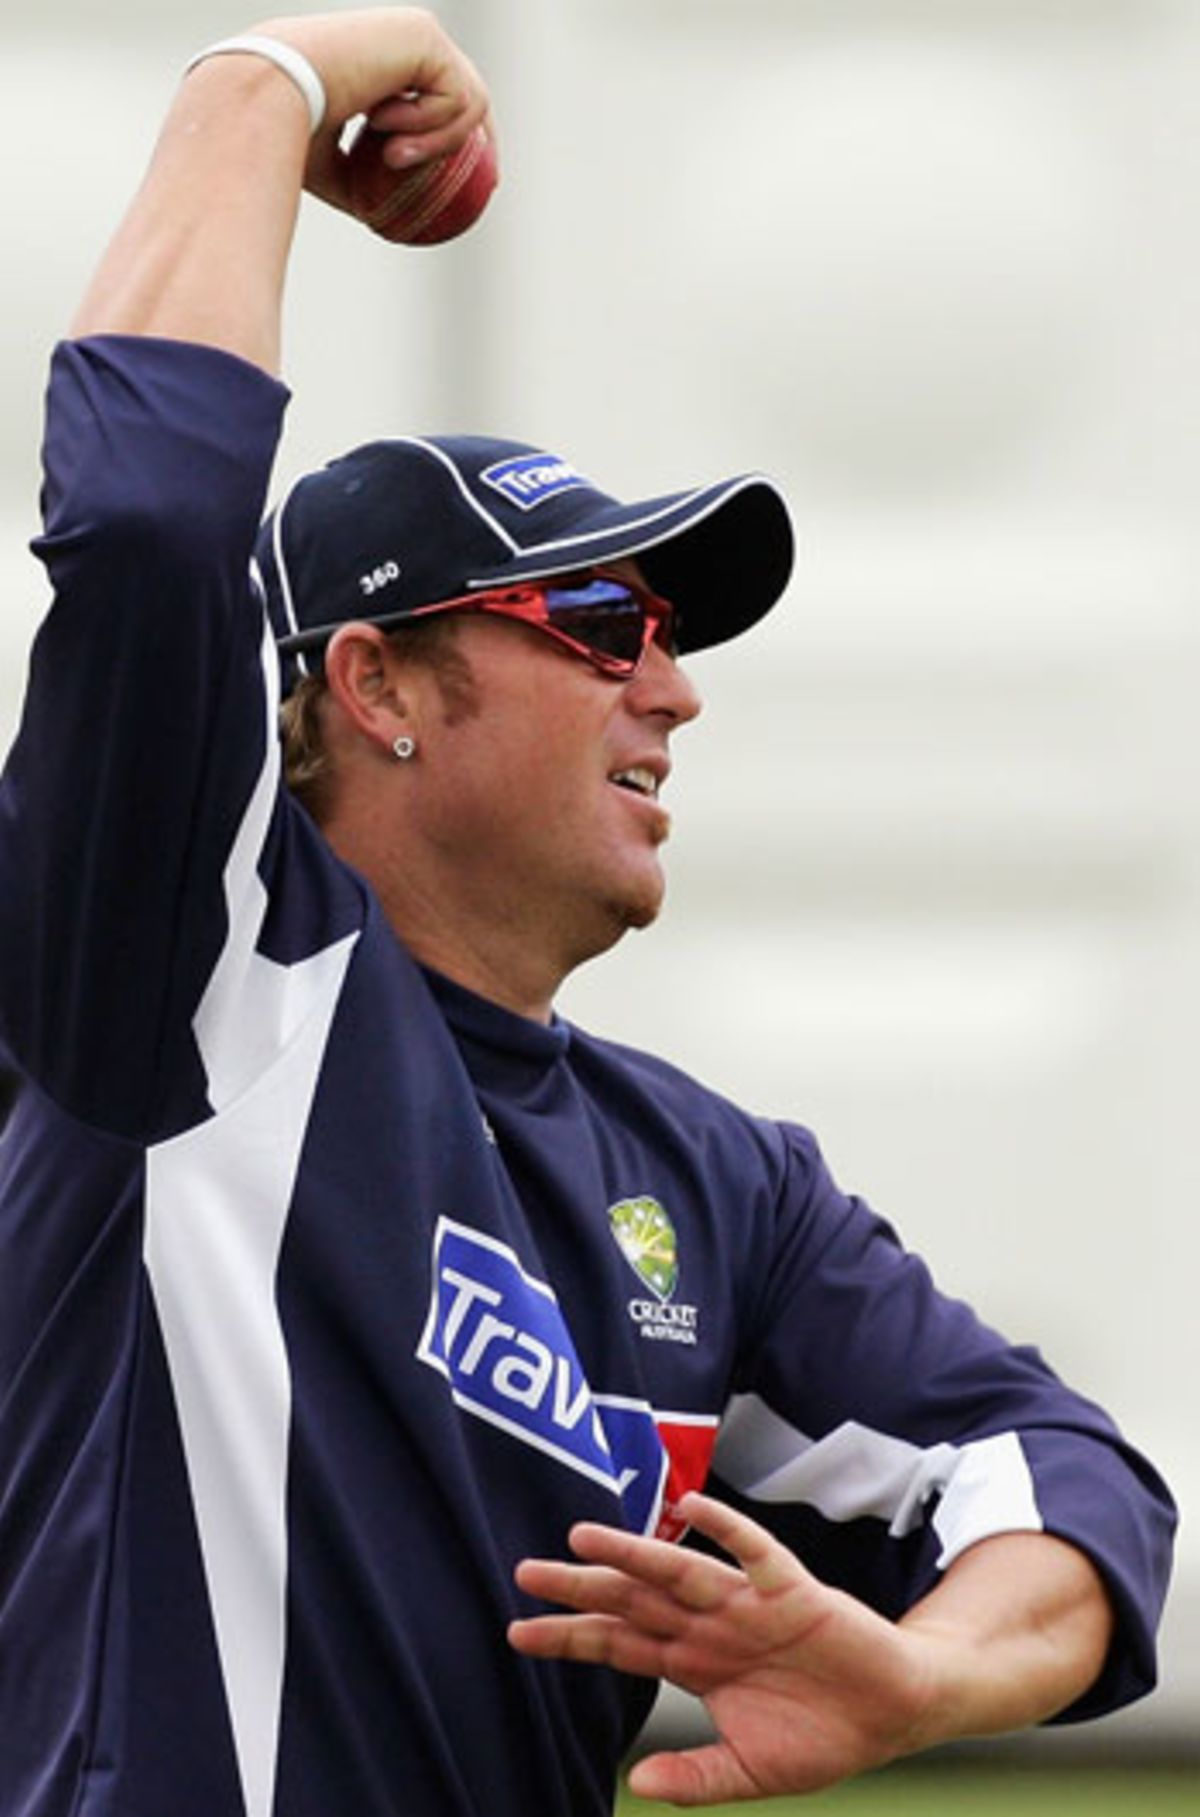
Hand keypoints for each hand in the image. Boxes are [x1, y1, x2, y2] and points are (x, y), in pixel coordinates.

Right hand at [251, 9, 491, 212]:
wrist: (273, 94)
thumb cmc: (291, 133)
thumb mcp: (335, 169)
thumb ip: (368, 179)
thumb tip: (384, 220)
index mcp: (387, 63)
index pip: (443, 92)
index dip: (465, 133)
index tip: (482, 179)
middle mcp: (407, 39)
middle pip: (471, 90)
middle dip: (484, 138)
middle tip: (489, 185)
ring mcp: (418, 32)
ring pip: (469, 101)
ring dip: (435, 141)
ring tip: (391, 155)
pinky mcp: (425, 34)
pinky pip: (456, 98)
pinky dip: (426, 124)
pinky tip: (382, 120)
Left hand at [509, 1491, 936, 1805]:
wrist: (891, 1713)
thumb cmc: (820, 1734)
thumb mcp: (750, 1771)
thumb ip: (696, 1778)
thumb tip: (635, 1782)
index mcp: (695, 1664)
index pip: (619, 1646)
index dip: (570, 1638)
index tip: (518, 1632)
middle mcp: (710, 1626)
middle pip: (634, 1601)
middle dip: (581, 1588)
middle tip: (526, 1572)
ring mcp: (747, 1605)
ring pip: (679, 1571)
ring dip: (633, 1553)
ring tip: (584, 1539)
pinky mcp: (791, 1592)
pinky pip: (753, 1552)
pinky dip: (725, 1529)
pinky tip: (691, 1508)